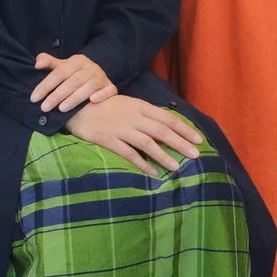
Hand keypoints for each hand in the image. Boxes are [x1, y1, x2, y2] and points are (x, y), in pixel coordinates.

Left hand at [31, 49, 115, 116]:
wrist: (98, 78)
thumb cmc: (75, 75)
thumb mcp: (63, 67)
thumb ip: (49, 63)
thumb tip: (37, 63)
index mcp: (78, 61)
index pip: (59, 72)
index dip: (45, 85)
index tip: (34, 98)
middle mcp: (91, 67)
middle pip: (72, 81)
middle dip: (57, 95)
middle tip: (44, 107)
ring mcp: (101, 77)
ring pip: (88, 87)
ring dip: (75, 98)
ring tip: (61, 109)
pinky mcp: (110, 87)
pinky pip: (108, 90)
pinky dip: (101, 95)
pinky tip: (92, 101)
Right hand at [70, 94, 207, 175]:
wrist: (78, 106)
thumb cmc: (106, 105)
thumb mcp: (129, 104)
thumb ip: (146, 114)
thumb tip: (166, 126)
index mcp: (141, 106)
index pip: (168, 118)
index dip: (184, 128)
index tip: (198, 138)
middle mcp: (134, 116)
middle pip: (162, 130)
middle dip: (181, 143)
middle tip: (196, 154)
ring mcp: (121, 128)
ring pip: (148, 143)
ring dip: (164, 155)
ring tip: (177, 166)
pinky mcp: (109, 139)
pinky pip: (128, 153)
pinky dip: (142, 163)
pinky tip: (152, 172)